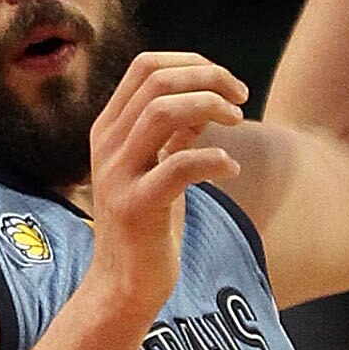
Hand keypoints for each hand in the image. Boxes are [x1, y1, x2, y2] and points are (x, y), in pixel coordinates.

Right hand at [85, 49, 249, 321]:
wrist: (122, 286)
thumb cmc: (145, 227)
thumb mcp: (156, 169)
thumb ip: (173, 133)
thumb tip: (205, 98)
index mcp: (108, 129)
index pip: (145, 67)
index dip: (192, 63)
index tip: (226, 84)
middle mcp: (107, 146)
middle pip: (157, 81)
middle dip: (209, 79)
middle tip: (241, 99)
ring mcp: (118, 175)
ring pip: (163, 112)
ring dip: (211, 107)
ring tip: (237, 122)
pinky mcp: (136, 207)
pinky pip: (179, 165)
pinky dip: (214, 159)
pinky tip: (231, 169)